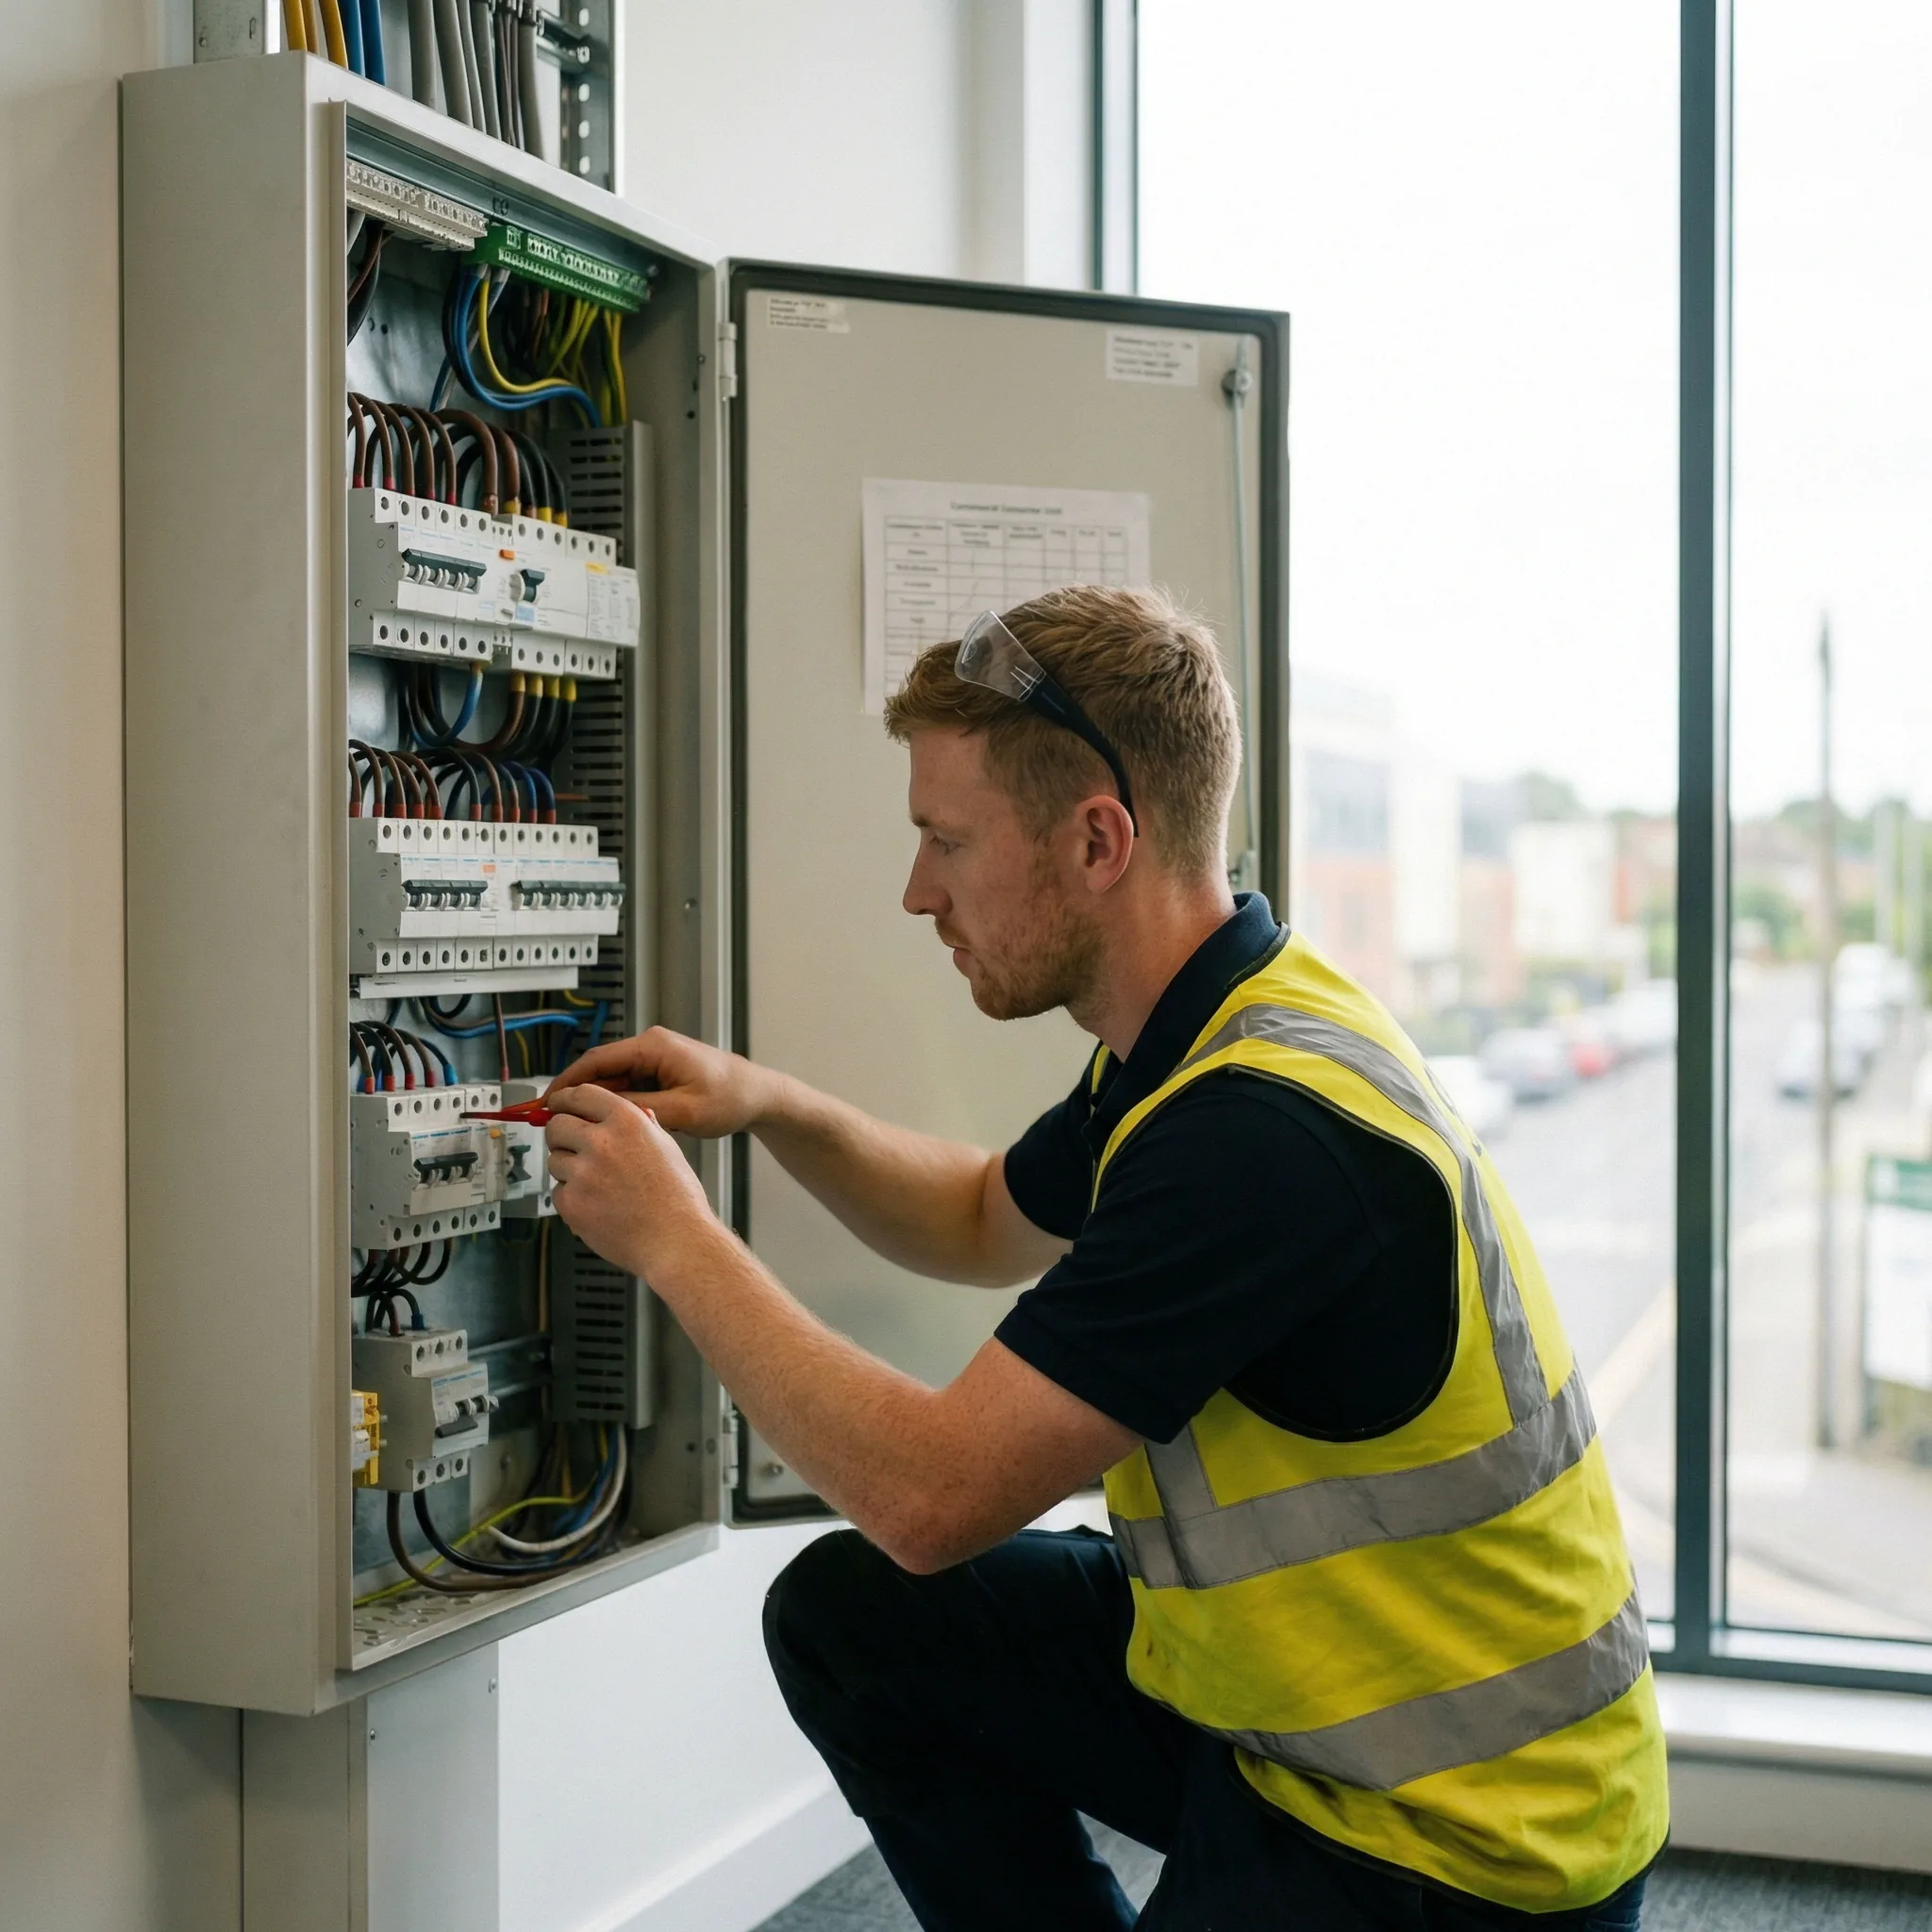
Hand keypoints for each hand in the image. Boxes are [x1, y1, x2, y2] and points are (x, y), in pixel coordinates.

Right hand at [544, 1026, 779, 1139]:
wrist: (758, 1095)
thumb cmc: (730, 1098)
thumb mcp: (682, 1112)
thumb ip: (639, 1111)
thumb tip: (600, 1115)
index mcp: (653, 1047)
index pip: (596, 1061)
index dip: (566, 1083)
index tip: (546, 1103)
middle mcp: (651, 1046)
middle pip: (600, 1071)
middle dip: (577, 1096)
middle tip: (554, 1123)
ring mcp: (655, 1058)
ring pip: (613, 1081)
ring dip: (597, 1103)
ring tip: (579, 1130)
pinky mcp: (661, 1070)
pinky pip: (629, 1086)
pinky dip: (616, 1105)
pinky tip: (609, 1127)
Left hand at [544, 1084, 721, 1279]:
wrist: (676, 1241)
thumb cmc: (678, 1200)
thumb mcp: (667, 1148)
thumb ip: (643, 1126)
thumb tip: (633, 1113)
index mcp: (627, 1122)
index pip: (581, 1094)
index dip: (565, 1099)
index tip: (558, 1104)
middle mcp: (602, 1142)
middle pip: (557, 1125)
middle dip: (561, 1134)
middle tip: (571, 1146)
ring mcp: (584, 1173)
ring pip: (554, 1160)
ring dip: (568, 1168)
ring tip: (596, 1184)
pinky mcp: (572, 1203)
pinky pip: (558, 1192)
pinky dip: (571, 1198)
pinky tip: (597, 1205)